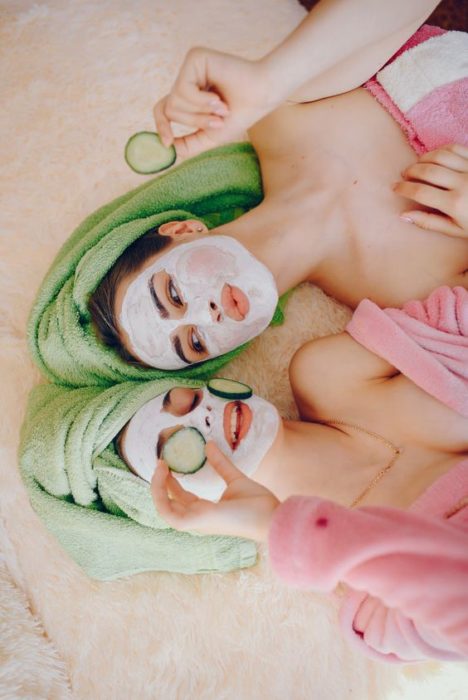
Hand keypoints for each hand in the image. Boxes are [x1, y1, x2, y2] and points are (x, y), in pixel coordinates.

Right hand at [151, 441, 279, 541]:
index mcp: (206, 511)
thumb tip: (209, 445)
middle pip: (169, 503)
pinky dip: (161, 496)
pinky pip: (169, 514)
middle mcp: (198, 518)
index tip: (166, 464)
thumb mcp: (236, 479)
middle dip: (159, 483)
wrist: (273, 518)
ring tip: (159, 466)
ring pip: (164, 509)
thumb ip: (221, 464)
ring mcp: (197, 521)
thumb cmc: (259, 505)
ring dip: (156, 488)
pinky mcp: (198, 520)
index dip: (170, 482)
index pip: (181, 499)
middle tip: (160, 462)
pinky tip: (163, 476)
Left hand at [153, 47, 278, 160]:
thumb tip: (169, 149)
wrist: (261, 97)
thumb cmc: (240, 114)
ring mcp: (190, 67)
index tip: (167, 142)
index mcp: (190, 95)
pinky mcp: (194, 58)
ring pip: (175, 101)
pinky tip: (218, 99)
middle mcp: (187, 78)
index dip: (162, 125)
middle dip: (194, 121)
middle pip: (170, 109)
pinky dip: (201, 102)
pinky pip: (183, 89)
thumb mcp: (212, 136)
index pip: (163, 108)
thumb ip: (190, 144)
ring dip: (200, 113)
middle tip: (217, 121)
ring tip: (222, 108)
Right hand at [394, 144, 467, 237]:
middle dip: (411, 172)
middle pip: (428, 171)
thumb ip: (429, 222)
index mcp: (455, 204)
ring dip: (423, 160)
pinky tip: (434, 158)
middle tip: (404, 176)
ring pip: (439, 157)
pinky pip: (454, 148)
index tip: (395, 188)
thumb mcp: (455, 229)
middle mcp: (462, 183)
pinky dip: (440, 151)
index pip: (421, 193)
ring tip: (416, 166)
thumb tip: (404, 215)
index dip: (404, 189)